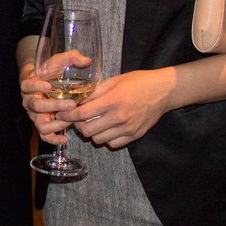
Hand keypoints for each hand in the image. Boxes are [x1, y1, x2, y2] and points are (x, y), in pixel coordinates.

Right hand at [20, 61, 74, 145]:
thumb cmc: (50, 72)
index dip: (35, 86)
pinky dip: (54, 139)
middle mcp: (29, 101)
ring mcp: (35, 115)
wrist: (44, 83)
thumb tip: (86, 61)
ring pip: (40, 124)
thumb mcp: (58, 62)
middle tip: (71, 104)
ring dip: (56, 124)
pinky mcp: (42, 125)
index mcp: (30, 85)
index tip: (48, 86)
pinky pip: (44, 136)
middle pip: (36, 106)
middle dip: (54, 106)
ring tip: (70, 121)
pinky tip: (66, 138)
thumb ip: (71, 57)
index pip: (26, 85)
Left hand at [57, 69, 173, 148]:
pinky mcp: (134, 136)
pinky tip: (106, 128)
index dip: (68, 115)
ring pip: (98, 140)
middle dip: (78, 125)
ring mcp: (127, 129)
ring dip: (92, 133)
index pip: (82, 114)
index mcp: (112, 101)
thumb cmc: (138, 82)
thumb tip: (77, 100)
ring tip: (92, 123)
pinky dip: (106, 138)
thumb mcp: (114, 81)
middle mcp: (119, 117)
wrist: (163, 91)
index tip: (61, 113)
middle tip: (78, 119)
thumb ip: (95, 92)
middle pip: (87, 131)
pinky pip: (112, 144)